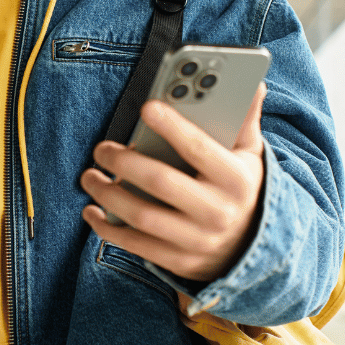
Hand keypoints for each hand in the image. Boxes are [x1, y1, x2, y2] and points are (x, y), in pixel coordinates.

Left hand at [80, 83, 267, 283]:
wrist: (251, 249)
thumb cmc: (241, 187)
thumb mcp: (249, 155)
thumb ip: (244, 120)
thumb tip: (255, 83)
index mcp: (236, 179)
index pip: (199, 149)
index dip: (173, 126)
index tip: (147, 106)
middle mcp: (218, 212)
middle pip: (161, 183)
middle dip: (125, 162)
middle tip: (102, 148)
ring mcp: (198, 241)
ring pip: (142, 217)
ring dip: (108, 194)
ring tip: (89, 176)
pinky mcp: (179, 261)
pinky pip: (137, 246)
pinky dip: (108, 228)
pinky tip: (92, 210)